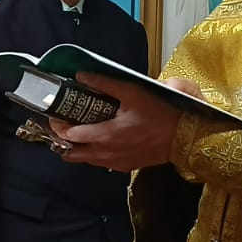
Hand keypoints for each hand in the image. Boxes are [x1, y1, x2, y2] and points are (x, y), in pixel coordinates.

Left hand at [46, 73, 190, 171]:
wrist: (185, 136)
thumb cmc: (161, 113)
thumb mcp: (133, 92)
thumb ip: (105, 84)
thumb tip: (81, 75)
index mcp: (104, 136)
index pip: (68, 136)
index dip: (57, 125)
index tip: (56, 114)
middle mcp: (105, 154)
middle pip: (70, 153)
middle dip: (62, 139)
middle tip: (63, 123)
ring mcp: (115, 163)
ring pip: (85, 160)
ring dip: (76, 147)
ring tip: (78, 129)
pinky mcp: (124, 166)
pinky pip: (100, 163)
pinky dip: (93, 152)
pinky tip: (99, 138)